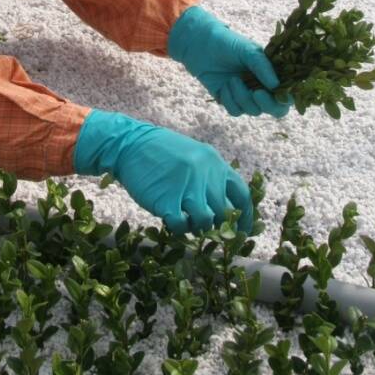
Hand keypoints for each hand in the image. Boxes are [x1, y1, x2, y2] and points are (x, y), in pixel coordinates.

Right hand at [73, 109, 252, 234]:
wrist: (129, 144)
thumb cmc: (160, 152)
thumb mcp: (193, 156)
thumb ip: (209, 177)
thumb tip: (222, 207)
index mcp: (214, 162)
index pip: (241, 194)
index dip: (244, 216)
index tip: (242, 231)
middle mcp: (206, 174)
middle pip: (224, 212)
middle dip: (216, 224)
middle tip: (203, 224)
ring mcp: (187, 187)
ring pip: (206, 222)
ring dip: (197, 227)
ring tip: (185, 220)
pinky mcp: (168, 200)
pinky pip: (182, 226)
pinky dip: (179, 228)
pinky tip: (171, 219)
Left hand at [168, 6, 291, 117]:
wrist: (200, 45)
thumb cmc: (228, 43)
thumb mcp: (248, 50)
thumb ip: (263, 66)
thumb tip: (276, 86)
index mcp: (271, 74)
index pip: (286, 93)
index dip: (286, 98)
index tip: (277, 93)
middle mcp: (262, 87)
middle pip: (275, 110)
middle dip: (267, 104)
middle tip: (257, 93)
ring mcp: (246, 96)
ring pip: (253, 110)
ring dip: (242, 97)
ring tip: (232, 79)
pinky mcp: (230, 101)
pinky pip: (236, 111)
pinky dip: (230, 100)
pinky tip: (225, 86)